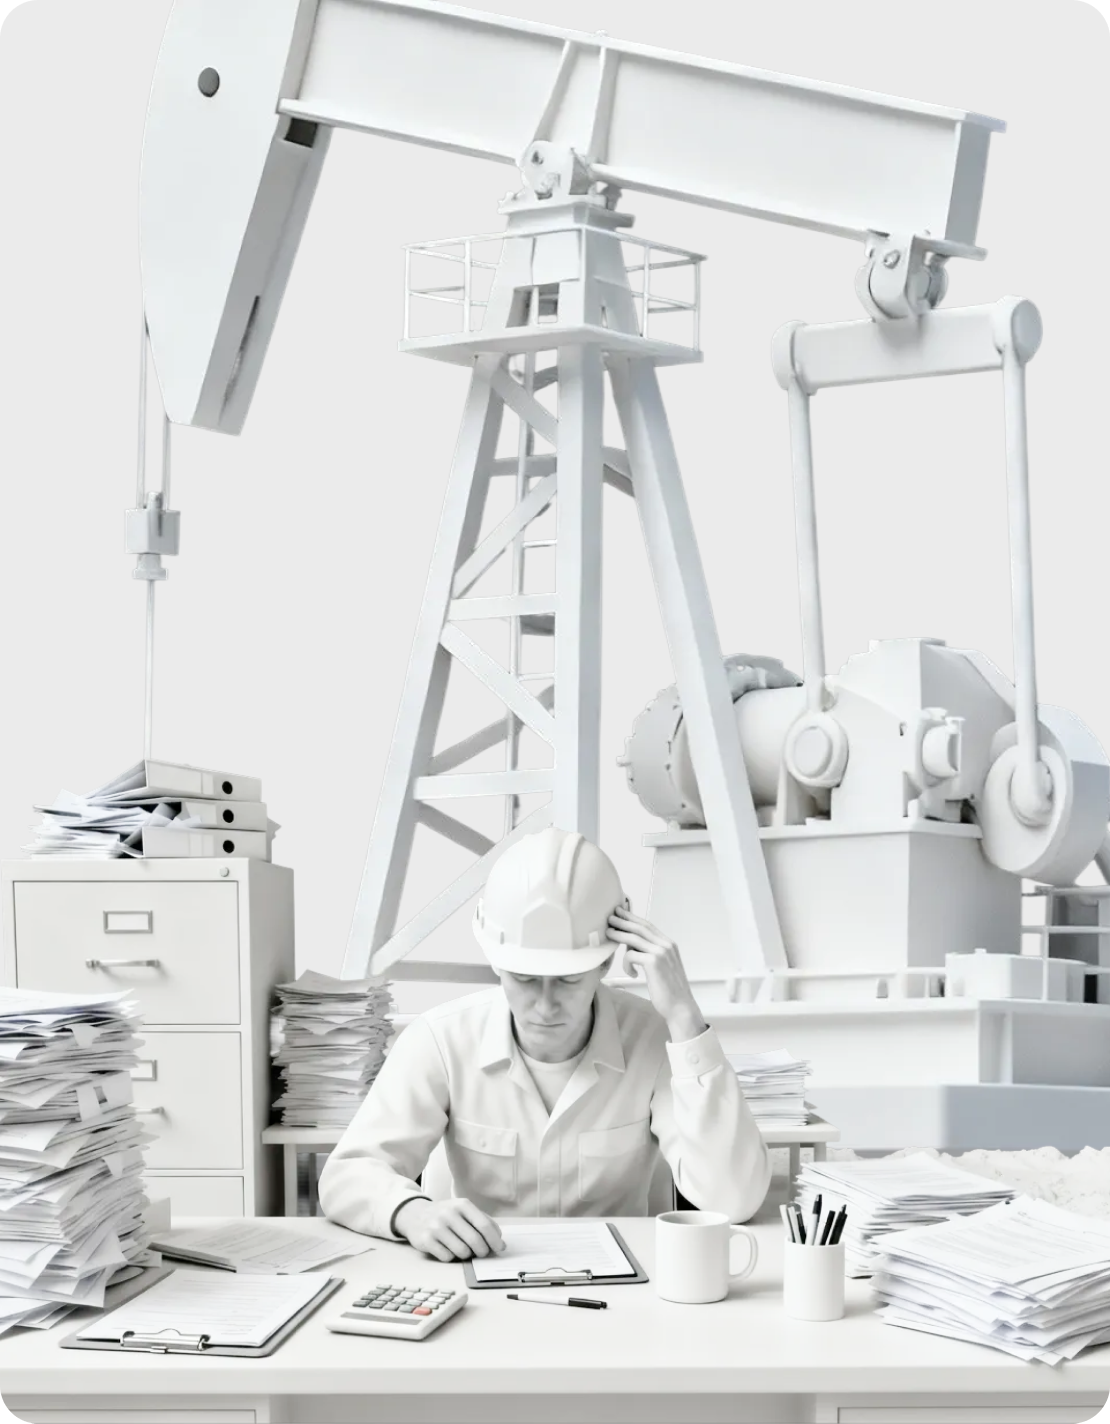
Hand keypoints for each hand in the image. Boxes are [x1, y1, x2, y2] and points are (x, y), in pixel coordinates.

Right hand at [393, 1197, 505, 1262]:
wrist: (415, 1214)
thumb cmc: (446, 1215)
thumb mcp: (464, 1210)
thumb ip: (483, 1222)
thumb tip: (500, 1242)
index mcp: (462, 1205)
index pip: (485, 1225)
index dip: (495, 1240)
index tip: (499, 1249)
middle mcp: (449, 1213)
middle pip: (475, 1241)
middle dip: (482, 1251)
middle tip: (481, 1252)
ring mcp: (436, 1226)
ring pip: (462, 1252)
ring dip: (465, 1255)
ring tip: (461, 1248)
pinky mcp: (426, 1240)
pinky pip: (447, 1257)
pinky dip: (450, 1257)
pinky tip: (447, 1249)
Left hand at [607, 907, 706, 1041]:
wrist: (681, 1007)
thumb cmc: (670, 990)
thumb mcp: (663, 967)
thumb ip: (651, 954)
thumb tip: (632, 945)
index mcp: (669, 945)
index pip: (648, 926)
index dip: (633, 918)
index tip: (621, 913)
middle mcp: (666, 945)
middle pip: (640, 927)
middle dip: (624, 920)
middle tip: (611, 916)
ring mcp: (660, 953)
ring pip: (634, 938)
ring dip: (619, 934)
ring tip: (609, 933)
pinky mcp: (653, 962)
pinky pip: (631, 955)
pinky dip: (626, 963)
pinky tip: (632, 974)